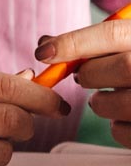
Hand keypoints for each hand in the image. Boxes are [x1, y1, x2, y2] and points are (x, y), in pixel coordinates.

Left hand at [37, 14, 130, 146]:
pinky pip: (121, 132)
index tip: (44, 53)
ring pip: (112, 102)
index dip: (74, 42)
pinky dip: (116, 126)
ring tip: (113, 96)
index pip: (114, 34)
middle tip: (85, 76)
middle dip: (91, 73)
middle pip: (121, 66)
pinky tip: (129, 116)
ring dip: (100, 102)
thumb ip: (94, 42)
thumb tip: (45, 44)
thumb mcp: (130, 45)